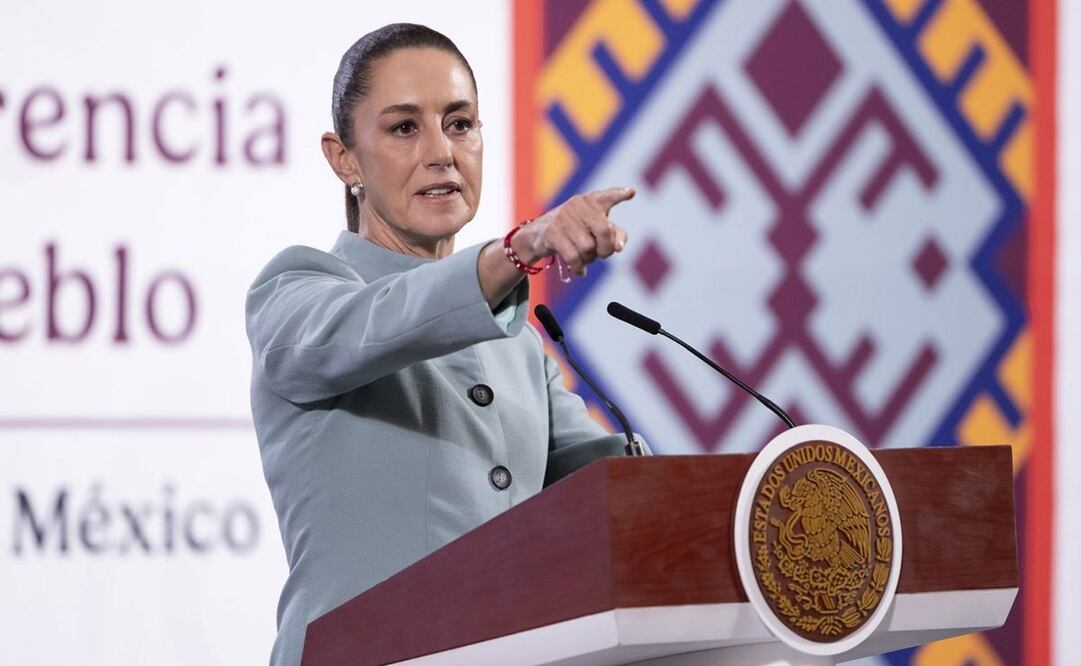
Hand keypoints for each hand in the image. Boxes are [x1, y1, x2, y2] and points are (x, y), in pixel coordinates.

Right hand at [514, 186, 634, 275]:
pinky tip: (580, 271)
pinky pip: (573, 257)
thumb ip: (615, 235)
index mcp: (592, 201)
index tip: (632, 192)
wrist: (539, 234)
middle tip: (603, 255)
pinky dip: (579, 268)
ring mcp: (564, 217)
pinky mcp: (552, 232)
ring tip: (585, 258)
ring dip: (590, 259)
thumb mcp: (596, 230)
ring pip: (588, 248)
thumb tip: (619, 247)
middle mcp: (578, 205)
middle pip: (604, 231)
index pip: (608, 197)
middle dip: (606, 249)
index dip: (619, 195)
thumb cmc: (575, 230)